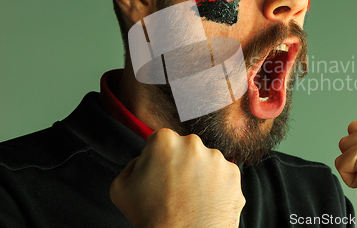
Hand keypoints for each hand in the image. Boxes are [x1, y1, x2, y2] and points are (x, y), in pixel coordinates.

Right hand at [110, 128, 244, 227]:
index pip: (160, 142)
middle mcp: (193, 143)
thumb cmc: (151, 217)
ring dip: (200, 174)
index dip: (158, 160)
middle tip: (175, 189)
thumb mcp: (121, 187)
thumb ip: (133, 163)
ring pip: (206, 161)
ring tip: (190, 198)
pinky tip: (205, 201)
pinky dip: (217, 186)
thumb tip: (145, 159)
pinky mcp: (233, 174)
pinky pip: (223, 176)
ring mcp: (217, 158)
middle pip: (185, 149)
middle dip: (181, 164)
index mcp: (165, 140)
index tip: (159, 175)